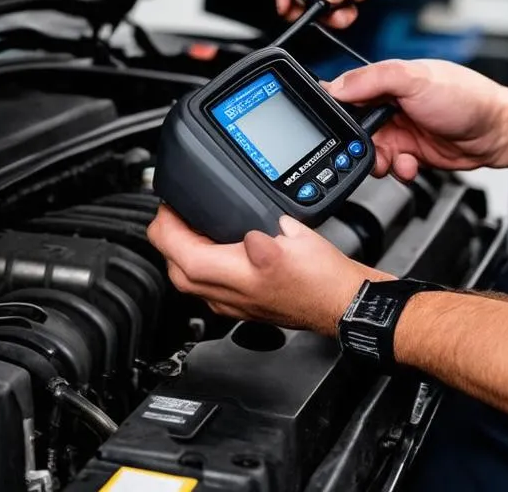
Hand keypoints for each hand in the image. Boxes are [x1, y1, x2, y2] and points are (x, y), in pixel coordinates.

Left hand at [146, 206, 390, 335]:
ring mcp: (232, 303)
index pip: (176, 251)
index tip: (169, 204)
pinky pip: (205, 284)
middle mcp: (225, 296)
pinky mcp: (242, 304)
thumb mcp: (294, 241)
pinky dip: (198, 262)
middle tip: (176, 210)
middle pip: (173, 267)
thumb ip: (264, 232)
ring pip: (187, 278)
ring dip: (180, 250)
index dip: (166, 223)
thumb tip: (248, 233)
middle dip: (167, 235)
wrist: (341, 302)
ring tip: (190, 223)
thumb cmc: (322, 279)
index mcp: (232, 277)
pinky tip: (213, 245)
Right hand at [325, 59, 507, 180]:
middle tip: (366, 150)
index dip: (336, 110)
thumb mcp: (416, 79)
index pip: (347, 92)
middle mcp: (390, 104)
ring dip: (377, 161)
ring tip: (394, 160)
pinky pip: (389, 167)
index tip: (335, 127)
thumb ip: (374, 79)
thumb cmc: (466, 97)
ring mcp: (399, 129)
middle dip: (356, 145)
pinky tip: (411, 165)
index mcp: (386, 80)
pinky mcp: (409, 152)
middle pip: (353, 129)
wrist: (497, 132)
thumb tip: (336, 86)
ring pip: (369, 152)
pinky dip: (397, 170)